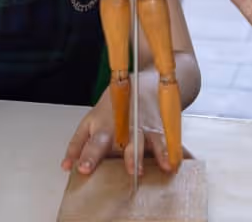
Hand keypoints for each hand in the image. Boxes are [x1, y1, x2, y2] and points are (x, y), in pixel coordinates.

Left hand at [61, 84, 188, 175]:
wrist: (147, 82)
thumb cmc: (116, 105)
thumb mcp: (91, 121)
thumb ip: (78, 144)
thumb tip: (66, 166)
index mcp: (106, 125)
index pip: (95, 141)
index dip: (88, 154)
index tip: (82, 168)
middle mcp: (127, 125)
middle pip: (130, 140)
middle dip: (131, 155)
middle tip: (132, 170)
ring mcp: (147, 123)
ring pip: (154, 138)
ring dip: (160, 152)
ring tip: (165, 165)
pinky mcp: (163, 124)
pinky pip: (172, 138)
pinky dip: (178, 150)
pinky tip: (186, 161)